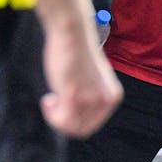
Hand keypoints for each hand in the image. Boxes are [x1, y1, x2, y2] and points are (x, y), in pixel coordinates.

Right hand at [40, 21, 121, 138]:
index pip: (93, 124)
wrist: (72, 32)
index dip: (74, 119)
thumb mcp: (90, 79)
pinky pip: (63, 121)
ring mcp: (92, 99)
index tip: (62, 104)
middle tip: (53, 102)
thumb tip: (75, 114)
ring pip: (72, 127)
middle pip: (82, 129)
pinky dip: (52, 116)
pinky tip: (49, 100)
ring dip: (56, 118)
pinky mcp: (75, 95)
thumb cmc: (76, 52)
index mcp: (113, 96)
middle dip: (64, 121)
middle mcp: (106, 100)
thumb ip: (89, 96)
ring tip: (51, 100)